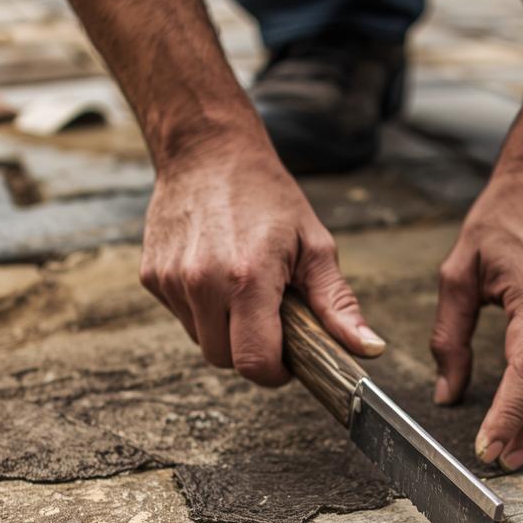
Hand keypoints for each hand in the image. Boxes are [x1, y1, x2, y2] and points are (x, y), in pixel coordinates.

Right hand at [140, 138, 383, 384]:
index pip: (254, 363)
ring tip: (241, 287)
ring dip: (224, 329)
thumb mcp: (314, 246)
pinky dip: (201, 308)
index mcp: (247, 279)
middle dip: (250, 350)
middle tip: (268, 316)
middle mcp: (202, 283)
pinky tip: (214, 273)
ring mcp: (172, 281)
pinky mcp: (152, 277)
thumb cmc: (266, 195)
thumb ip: (337, 305)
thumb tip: (370, 349)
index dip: (275, 371)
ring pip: (201, 341)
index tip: (286, 357)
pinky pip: (182, 316)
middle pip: (225, 360)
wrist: (207, 151)